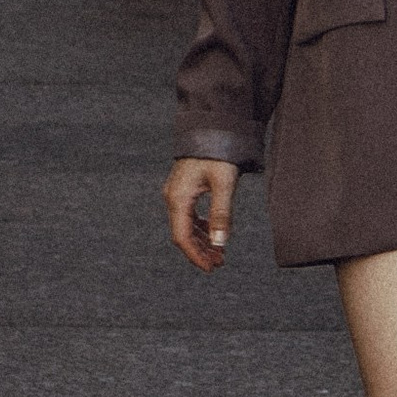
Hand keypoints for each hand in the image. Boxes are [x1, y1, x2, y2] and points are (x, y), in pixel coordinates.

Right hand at [164, 154, 236, 270]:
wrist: (211, 128)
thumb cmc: (218, 153)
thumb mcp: (223, 184)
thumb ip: (221, 215)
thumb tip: (220, 244)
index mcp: (178, 199)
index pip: (182, 237)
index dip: (195, 256)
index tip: (211, 268)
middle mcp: (173, 197)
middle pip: (183, 234)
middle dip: (200, 251)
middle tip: (219, 263)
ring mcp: (176, 193)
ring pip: (185, 226)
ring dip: (201, 241)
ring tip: (219, 252)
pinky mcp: (183, 189)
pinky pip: (188, 215)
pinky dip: (200, 227)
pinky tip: (213, 232)